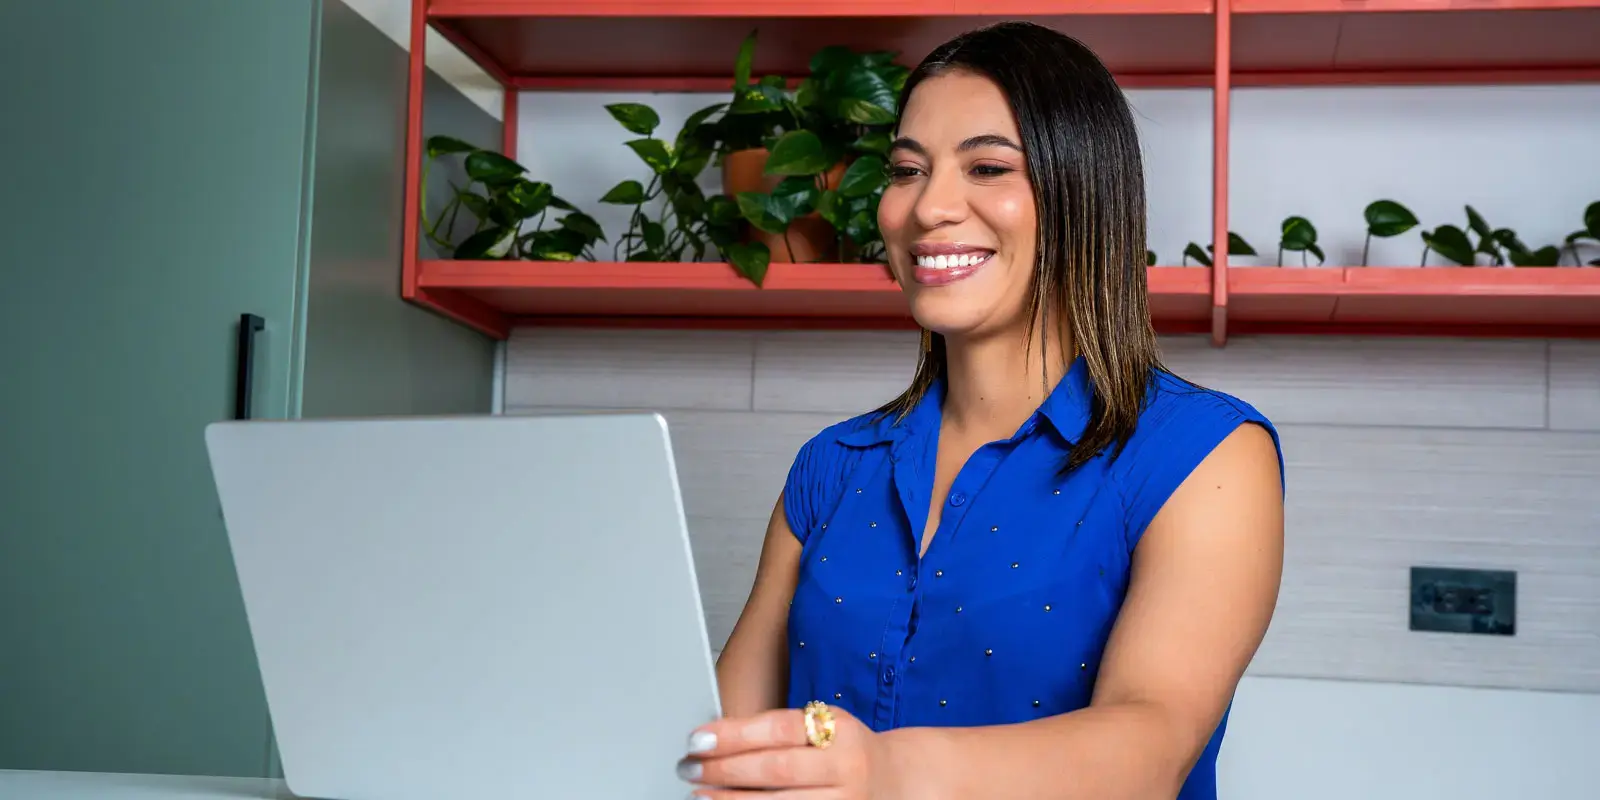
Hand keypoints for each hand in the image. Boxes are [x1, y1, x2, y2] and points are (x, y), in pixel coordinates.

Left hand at [678, 704, 888, 798]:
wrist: (894, 781)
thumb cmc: (846, 751)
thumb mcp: (824, 726)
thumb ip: (780, 731)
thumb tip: (716, 738)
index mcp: (840, 731)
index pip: (778, 729)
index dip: (733, 735)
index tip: (697, 740)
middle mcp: (847, 768)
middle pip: (776, 770)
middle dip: (725, 770)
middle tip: (689, 769)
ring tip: (700, 796)